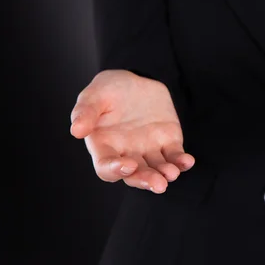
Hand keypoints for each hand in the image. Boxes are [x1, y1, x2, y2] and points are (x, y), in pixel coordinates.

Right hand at [70, 70, 193, 193]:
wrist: (136, 79)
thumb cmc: (109, 89)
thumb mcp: (94, 95)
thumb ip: (86, 112)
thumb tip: (77, 130)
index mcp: (104, 146)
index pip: (106, 168)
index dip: (116, 170)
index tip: (128, 165)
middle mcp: (126, 153)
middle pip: (135, 175)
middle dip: (146, 180)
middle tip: (159, 184)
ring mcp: (148, 150)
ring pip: (156, 169)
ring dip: (165, 174)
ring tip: (172, 173)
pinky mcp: (168, 142)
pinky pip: (175, 156)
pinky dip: (181, 162)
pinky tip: (187, 162)